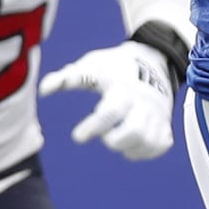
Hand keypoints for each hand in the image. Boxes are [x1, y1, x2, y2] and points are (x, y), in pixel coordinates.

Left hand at [39, 40, 175, 159]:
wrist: (153, 58)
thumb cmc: (115, 65)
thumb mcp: (92, 64)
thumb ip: (68, 77)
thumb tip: (43, 90)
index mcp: (123, 87)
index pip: (111, 110)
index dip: (94, 126)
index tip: (77, 137)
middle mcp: (142, 101)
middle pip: (135, 129)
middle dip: (115, 140)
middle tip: (104, 137)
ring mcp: (156, 112)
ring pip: (149, 140)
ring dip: (130, 147)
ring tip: (115, 140)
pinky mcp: (165, 121)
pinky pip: (161, 144)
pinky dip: (146, 150)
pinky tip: (132, 146)